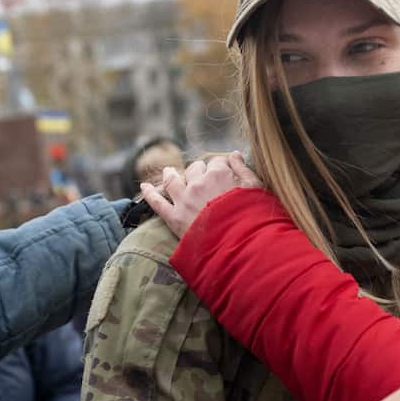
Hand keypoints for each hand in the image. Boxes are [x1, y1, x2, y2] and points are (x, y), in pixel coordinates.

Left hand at [142, 151, 262, 237]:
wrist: (239, 246)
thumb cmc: (252, 218)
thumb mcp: (256, 189)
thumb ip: (243, 169)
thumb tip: (234, 154)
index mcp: (219, 174)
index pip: (217, 162)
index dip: (221, 167)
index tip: (225, 173)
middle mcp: (198, 183)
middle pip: (195, 169)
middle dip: (199, 170)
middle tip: (202, 177)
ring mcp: (184, 200)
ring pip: (173, 180)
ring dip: (170, 174)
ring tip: (168, 172)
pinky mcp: (174, 218)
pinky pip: (157, 203)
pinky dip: (149, 193)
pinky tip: (143, 187)